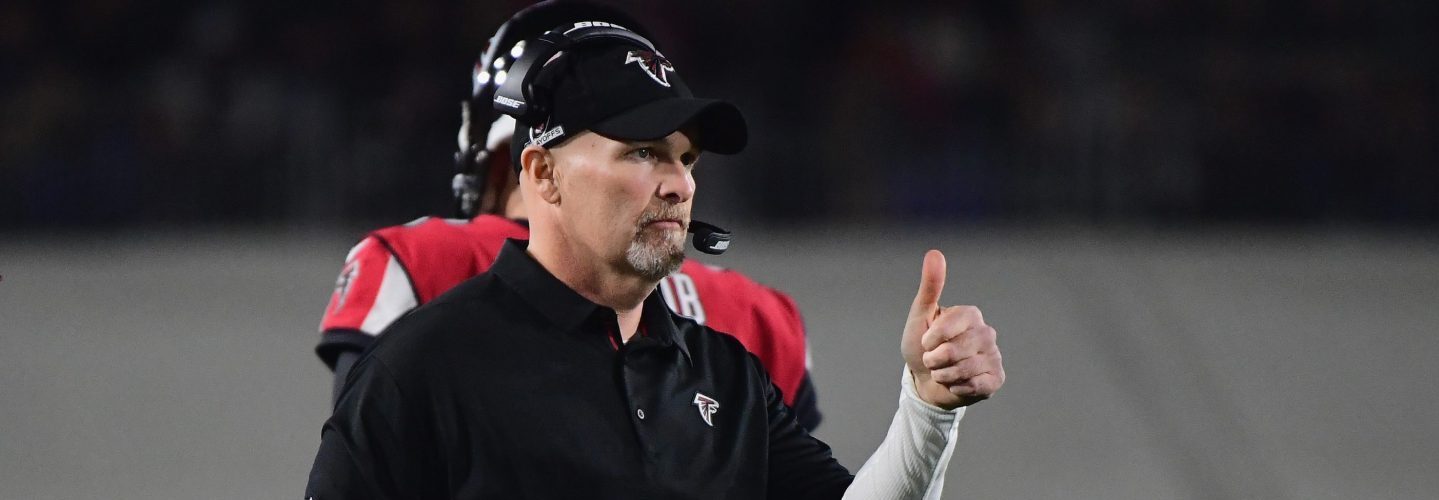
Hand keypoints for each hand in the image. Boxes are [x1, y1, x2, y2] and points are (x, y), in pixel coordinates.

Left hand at [900, 250, 1004, 409]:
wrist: (925, 381)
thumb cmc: (921, 346)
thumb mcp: (920, 315)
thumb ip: (930, 286)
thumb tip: (934, 253)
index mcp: (971, 315)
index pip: (949, 326)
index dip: (931, 339)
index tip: (925, 342)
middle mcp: (987, 333)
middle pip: (956, 350)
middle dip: (934, 360)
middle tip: (931, 360)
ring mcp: (994, 356)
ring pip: (965, 369)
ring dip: (944, 375)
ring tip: (941, 372)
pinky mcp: (996, 378)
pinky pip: (976, 385)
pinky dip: (958, 388)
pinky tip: (956, 384)